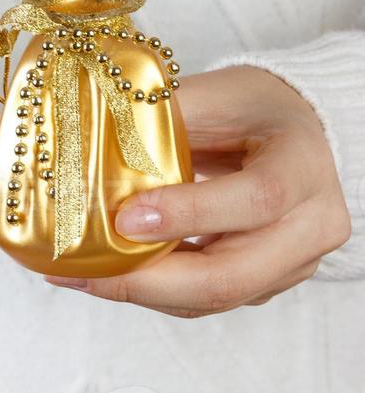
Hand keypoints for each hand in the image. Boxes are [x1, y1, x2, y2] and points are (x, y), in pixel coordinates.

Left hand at [47, 66, 350, 315]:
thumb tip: (85, 149)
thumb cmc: (250, 105)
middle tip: (85, 270)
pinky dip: (157, 289)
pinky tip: (110, 273)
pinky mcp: (267, 280)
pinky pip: (209, 297)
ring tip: (80, 275)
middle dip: (150, 281)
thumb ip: (160, 123)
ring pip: (215, 297)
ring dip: (143, 291)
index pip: (255, 201)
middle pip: (233, 276)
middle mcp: (312, 224)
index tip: (125, 218)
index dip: (190, 214)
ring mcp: (294, 262)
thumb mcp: (211, 95)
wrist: (293, 127)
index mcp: (303, 165)